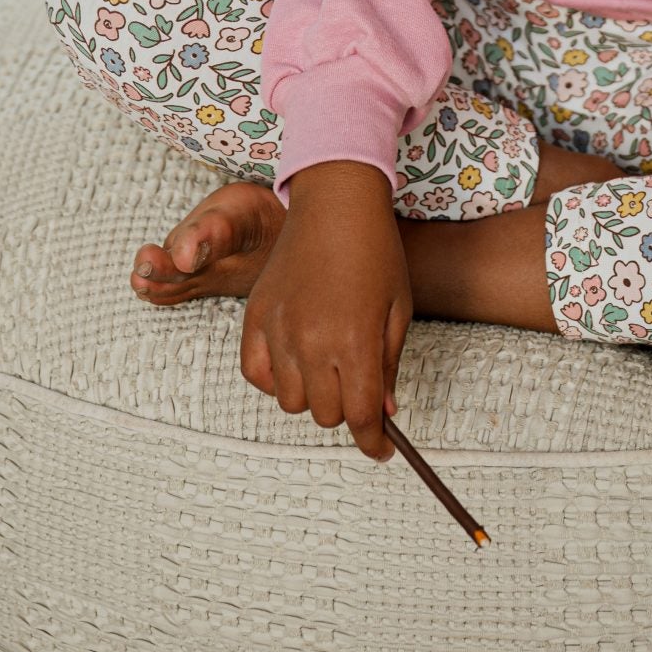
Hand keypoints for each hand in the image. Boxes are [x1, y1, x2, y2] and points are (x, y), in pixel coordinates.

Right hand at [240, 160, 412, 460]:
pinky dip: (274, 379)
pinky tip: (295, 363)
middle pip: (327, 414)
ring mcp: (280, 329)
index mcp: (355, 341)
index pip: (361, 416)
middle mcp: (313, 341)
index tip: (381, 449)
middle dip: (348, 410)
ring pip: (290, 401)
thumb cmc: (376, 252)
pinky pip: (256, 373)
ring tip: (329, 366)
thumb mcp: (396, 310)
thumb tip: (383, 413)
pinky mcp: (255, 316)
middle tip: (359, 387)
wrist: (336, 203)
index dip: (374, 441)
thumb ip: (387, 366)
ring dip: (312, 396)